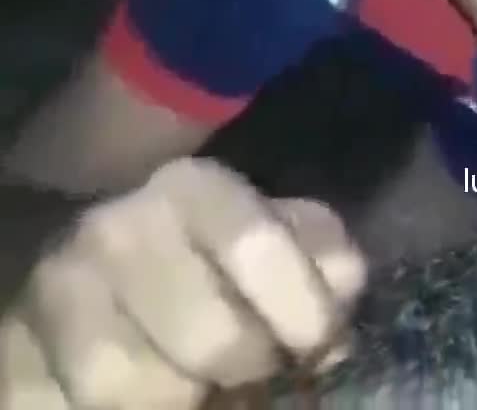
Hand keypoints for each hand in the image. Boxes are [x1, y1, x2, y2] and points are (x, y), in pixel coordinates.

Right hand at [0, 157, 366, 409]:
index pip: (259, 248)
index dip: (307, 314)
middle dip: (250, 369)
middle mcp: (114, 232)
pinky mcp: (15, 357)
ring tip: (200, 389)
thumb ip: (324, 256)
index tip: (316, 345)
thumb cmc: (210, 251)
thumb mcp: (280, 232)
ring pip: (137, 389)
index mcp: (191, 190)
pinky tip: (151, 398)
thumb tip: (340, 296)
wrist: (91, 257)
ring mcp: (55, 295)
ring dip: (185, 401)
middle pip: (211, 339)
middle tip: (254, 373)